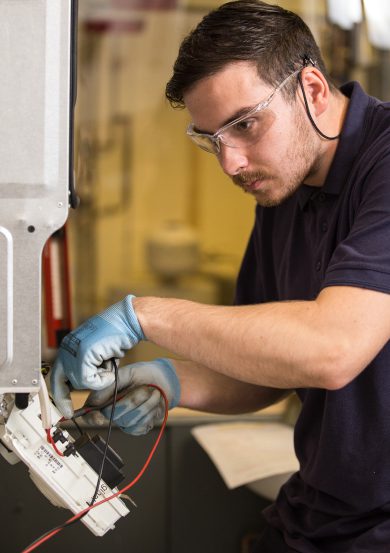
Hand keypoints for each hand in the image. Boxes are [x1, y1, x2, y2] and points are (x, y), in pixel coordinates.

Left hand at [51, 295, 143, 417]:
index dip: (59, 395)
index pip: (56, 375)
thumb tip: (80, 385)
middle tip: (74, 408)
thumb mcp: (97, 354)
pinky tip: (111, 365)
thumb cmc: (117, 336)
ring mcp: (74, 349)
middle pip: (63, 381)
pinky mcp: (84, 354)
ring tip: (108, 365)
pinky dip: (103, 378)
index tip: (64, 411)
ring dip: (97, 380)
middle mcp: (68, 347)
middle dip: (76, 391)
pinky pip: (89, 379)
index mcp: (69, 347)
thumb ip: (86, 366)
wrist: (127, 321)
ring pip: (79, 382)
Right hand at [85, 359, 179, 434]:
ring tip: (153, 392)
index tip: (99, 416)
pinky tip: (154, 403)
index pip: (90, 413)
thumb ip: (111, 384)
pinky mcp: (138, 428)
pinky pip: (141, 425)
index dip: (91, 417)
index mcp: (104, 397)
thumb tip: (93, 401)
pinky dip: (151, 412)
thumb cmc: (144, 374)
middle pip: (113, 415)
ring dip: (146, 404)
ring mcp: (125, 422)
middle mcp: (112, 412)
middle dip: (132, 400)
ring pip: (130, 420)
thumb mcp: (127, 373)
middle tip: (145, 388)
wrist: (165, 380)